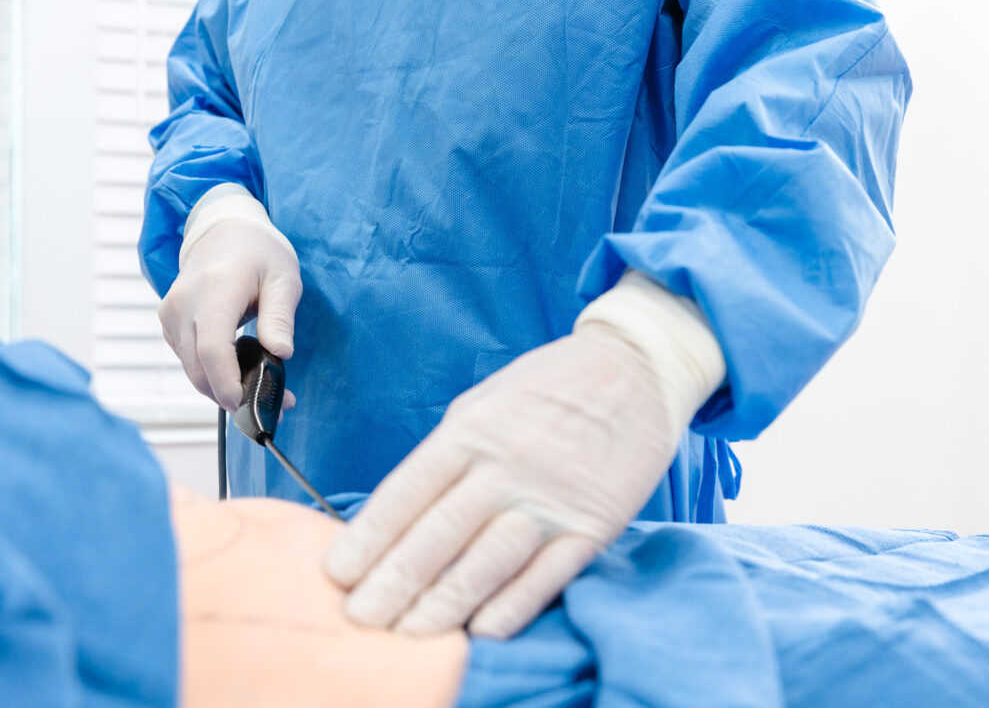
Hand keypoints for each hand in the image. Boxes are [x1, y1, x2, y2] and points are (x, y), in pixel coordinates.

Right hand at [159, 215, 301, 411]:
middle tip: (273, 406)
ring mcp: (171, 314)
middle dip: (232, 395)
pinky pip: (189, 360)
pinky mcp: (169, 323)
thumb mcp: (283, 278)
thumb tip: (281, 353)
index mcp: (215, 288)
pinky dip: (211, 374)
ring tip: (262, 390)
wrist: (223, 231)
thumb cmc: (259, 253)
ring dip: (222, 389)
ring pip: (191, 369)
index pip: (211, 347)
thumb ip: (280, 316)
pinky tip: (239, 371)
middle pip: (198, 366)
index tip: (247, 403)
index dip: (226, 382)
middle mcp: (184, 303)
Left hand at [324, 325, 684, 638]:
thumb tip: (407, 512)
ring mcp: (551, 497)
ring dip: (443, 605)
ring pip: (486, 562)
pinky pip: (546, 575)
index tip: (337, 574)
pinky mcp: (592, 524)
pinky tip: (480, 631)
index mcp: (471, 431)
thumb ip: (448, 454)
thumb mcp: (484, 401)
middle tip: (359, 619)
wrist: (636, 368)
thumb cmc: (550, 385)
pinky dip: (512, 608)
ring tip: (407, 636)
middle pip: (437, 535)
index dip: (368, 538)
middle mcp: (506, 465)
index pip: (406, 493)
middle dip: (392, 583)